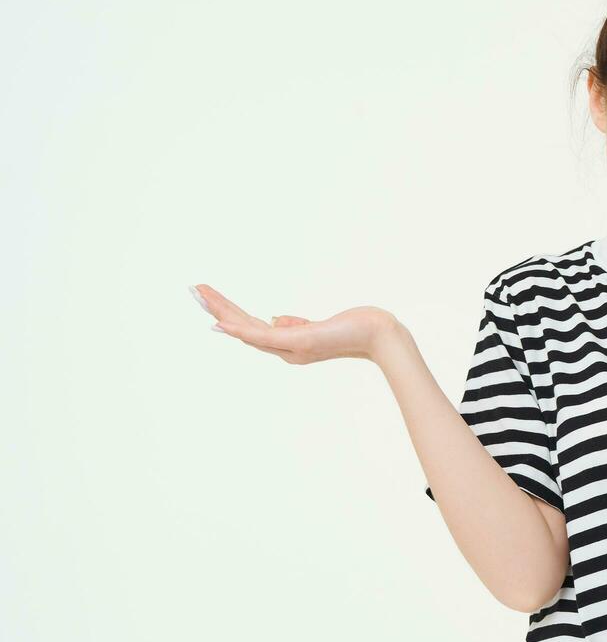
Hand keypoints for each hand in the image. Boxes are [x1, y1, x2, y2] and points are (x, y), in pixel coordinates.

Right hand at [190, 283, 398, 364]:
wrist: (378, 335)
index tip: (210, 301)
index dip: (229, 316)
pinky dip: (240, 330)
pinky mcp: (298, 342)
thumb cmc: (355, 328)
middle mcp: (285, 350)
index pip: (252, 328)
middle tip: (194, 290)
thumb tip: (275, 318)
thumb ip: (295, 324)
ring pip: (247, 330)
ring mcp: (291, 348)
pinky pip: (262, 337)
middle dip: (217, 309)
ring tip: (200, 295)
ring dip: (221, 312)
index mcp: (288, 345)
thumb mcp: (320, 324)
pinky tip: (221, 323)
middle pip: (243, 328)